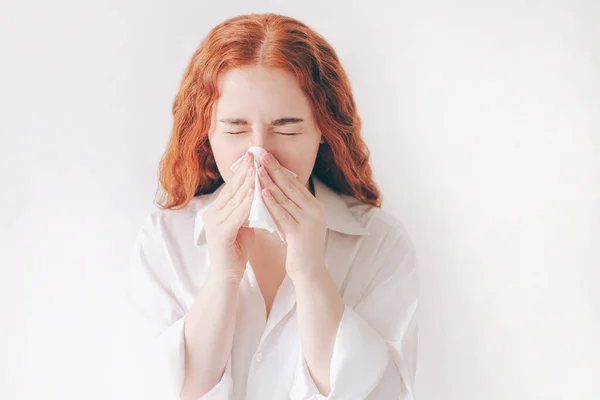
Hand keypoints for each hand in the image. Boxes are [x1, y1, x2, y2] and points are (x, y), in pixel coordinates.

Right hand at [203, 151, 255, 283]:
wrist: (227, 276)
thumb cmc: (236, 251)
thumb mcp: (243, 225)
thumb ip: (247, 210)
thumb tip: (259, 195)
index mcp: (217, 210)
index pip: (232, 187)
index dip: (243, 172)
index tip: (253, 157)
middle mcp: (212, 213)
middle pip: (231, 189)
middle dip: (244, 171)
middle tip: (255, 155)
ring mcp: (214, 223)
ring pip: (234, 200)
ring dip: (247, 184)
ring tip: (258, 169)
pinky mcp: (220, 234)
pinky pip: (236, 216)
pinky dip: (247, 204)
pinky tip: (256, 195)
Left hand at [257, 152, 326, 279]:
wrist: (310, 273)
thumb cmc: (300, 248)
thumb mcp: (297, 222)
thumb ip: (290, 207)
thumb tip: (274, 191)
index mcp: (315, 206)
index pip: (295, 183)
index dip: (280, 169)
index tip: (267, 157)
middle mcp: (314, 210)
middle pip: (291, 186)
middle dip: (275, 169)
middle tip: (261, 155)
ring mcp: (308, 221)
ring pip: (285, 198)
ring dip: (270, 182)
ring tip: (258, 169)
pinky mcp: (300, 233)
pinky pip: (283, 214)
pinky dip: (272, 203)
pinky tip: (262, 193)